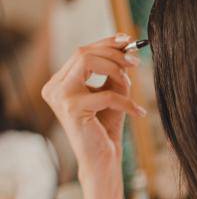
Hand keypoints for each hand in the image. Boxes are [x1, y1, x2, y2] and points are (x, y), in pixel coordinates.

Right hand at [41, 34, 145, 179]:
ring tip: (131, 87)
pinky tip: (139, 112)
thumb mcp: (112, 91)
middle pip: (84, 53)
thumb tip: (125, 44)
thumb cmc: (106, 125)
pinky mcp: (72, 109)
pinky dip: (127, 101)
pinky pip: (106, 94)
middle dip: (114, 54)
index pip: (82, 52)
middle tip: (136, 62)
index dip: (105, 42)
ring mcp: (59, 97)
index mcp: (60, 81)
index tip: (127, 40)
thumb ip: (115, 69)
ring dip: (117, 71)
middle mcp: (54, 87)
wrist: (102, 157)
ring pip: (89, 62)